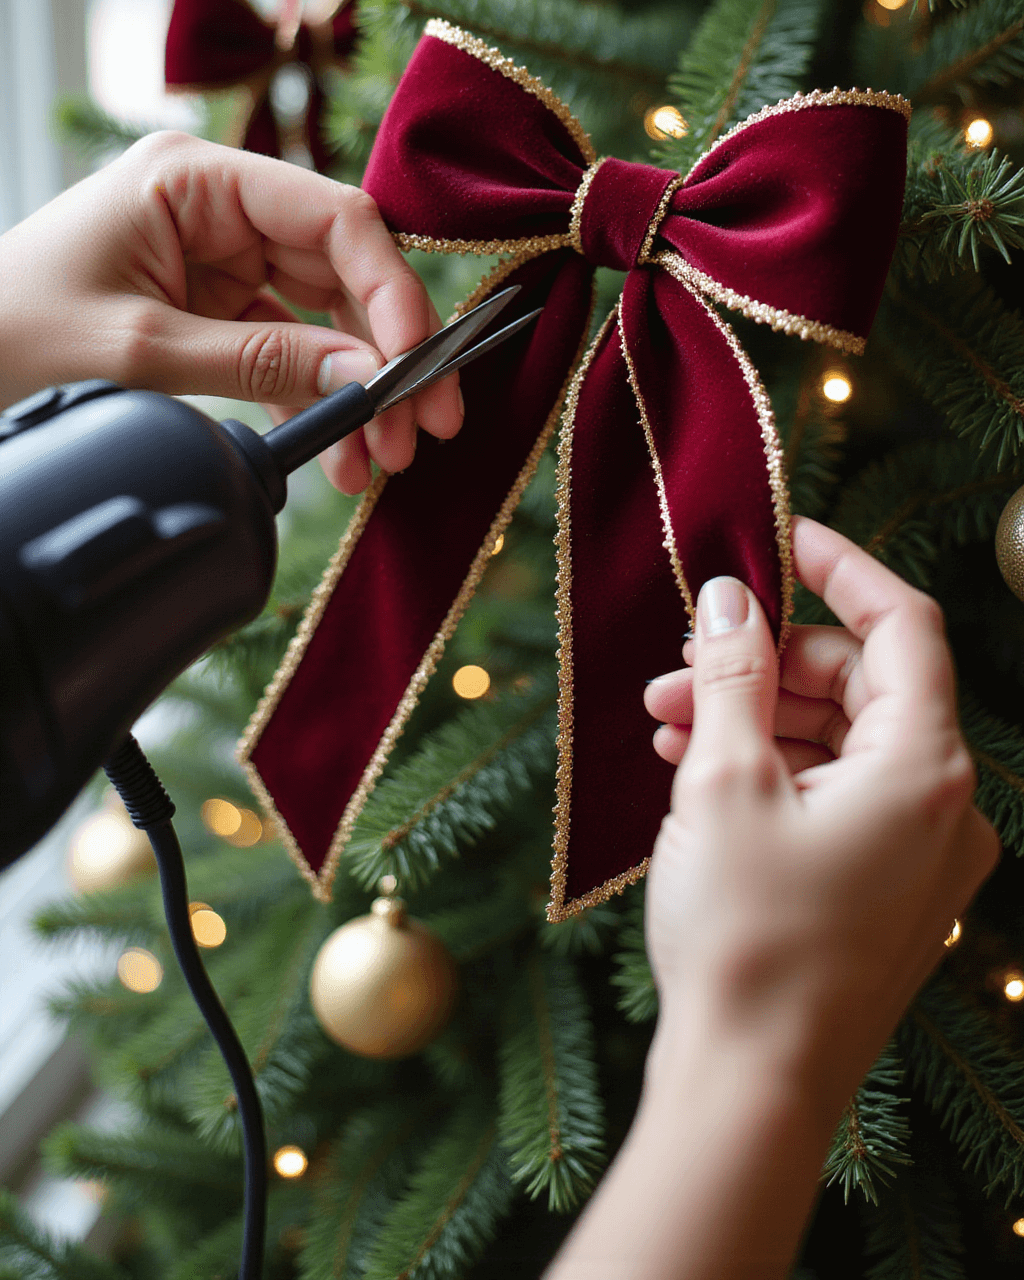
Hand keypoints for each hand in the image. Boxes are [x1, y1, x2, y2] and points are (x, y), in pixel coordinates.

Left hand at [0, 132, 461, 491]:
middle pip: (342, 267)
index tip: (415, 365)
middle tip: (423, 428)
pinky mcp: (211, 299)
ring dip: (358, 386)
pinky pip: (288, 342)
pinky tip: (338, 450)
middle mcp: (219, 203)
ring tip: (378, 462)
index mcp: (196, 177)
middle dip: (386, 352)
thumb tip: (366, 379)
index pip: (333, 216)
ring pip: (325, 312)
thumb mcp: (141, 351)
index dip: (391, 289)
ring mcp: (217, 251)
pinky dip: (316, 396)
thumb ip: (259, 362)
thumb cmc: (15, 329)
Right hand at [642, 519, 999, 1111]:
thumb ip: (733, 673)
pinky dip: (778, 772)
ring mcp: (926, 857)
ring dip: (760, 717)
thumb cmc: (744, 938)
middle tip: (678, 666)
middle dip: (767, 661)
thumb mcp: (724, 782)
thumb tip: (732, 597)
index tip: (779, 536)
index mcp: (927, 766)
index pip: (902, 622)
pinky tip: (696, 772)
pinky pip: (844, 798)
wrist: (751, 1087)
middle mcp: (947, 807)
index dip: (840, 566)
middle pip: (865, 683)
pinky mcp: (894, 894)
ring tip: (665, 723)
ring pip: (847, 742)